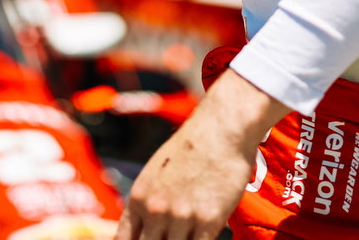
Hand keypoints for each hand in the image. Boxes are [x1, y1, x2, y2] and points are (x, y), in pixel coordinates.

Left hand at [116, 68, 282, 239]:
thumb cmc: (189, 148)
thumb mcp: (155, 173)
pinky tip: (201, 237)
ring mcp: (181, 217)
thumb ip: (146, 203)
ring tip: (185, 234)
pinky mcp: (208, 221)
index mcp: (139, 198)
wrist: (220, 129)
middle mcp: (155, 210)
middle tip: (168, 236)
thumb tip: (142, 229)